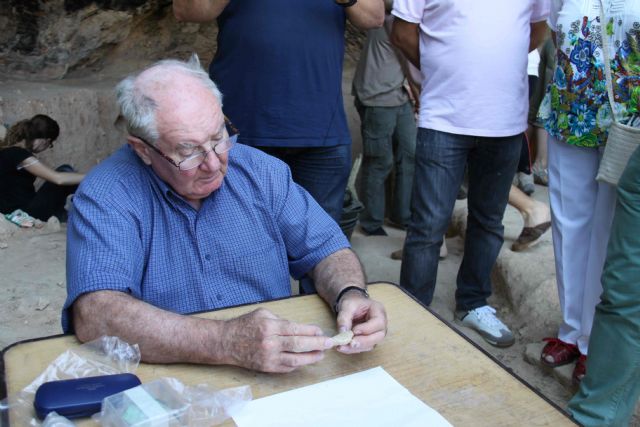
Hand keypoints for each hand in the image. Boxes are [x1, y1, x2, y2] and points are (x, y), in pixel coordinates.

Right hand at [219, 308, 333, 372]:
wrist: (226, 342)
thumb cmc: (244, 325)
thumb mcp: (262, 314)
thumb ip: (281, 320)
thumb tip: (300, 328)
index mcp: (270, 327)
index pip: (296, 330)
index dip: (311, 331)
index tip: (321, 331)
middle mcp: (270, 343)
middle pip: (299, 345)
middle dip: (317, 344)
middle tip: (329, 343)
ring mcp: (269, 358)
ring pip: (295, 359)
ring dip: (311, 357)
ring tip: (321, 354)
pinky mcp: (267, 368)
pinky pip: (287, 367)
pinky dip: (298, 363)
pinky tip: (305, 359)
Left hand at [335, 294, 386, 353]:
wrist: (352, 305)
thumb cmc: (352, 302)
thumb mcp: (347, 306)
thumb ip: (344, 318)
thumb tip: (343, 332)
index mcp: (379, 311)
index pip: (378, 323)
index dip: (367, 329)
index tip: (353, 331)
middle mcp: (381, 324)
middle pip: (378, 336)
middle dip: (364, 342)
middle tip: (350, 343)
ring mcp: (376, 333)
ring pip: (371, 344)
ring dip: (357, 348)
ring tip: (342, 347)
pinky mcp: (369, 340)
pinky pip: (364, 347)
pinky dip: (354, 349)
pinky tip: (343, 348)